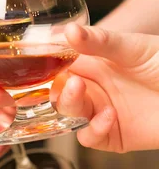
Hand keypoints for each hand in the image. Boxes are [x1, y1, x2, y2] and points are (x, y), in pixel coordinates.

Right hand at [51, 24, 158, 152]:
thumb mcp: (133, 47)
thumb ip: (100, 41)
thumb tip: (69, 30)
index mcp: (93, 65)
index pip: (59, 66)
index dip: (45, 66)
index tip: (36, 63)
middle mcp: (93, 89)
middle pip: (57, 92)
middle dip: (53, 89)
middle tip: (67, 80)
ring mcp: (101, 113)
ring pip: (67, 115)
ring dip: (68, 105)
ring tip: (80, 91)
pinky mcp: (113, 136)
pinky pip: (90, 138)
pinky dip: (92, 129)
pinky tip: (108, 116)